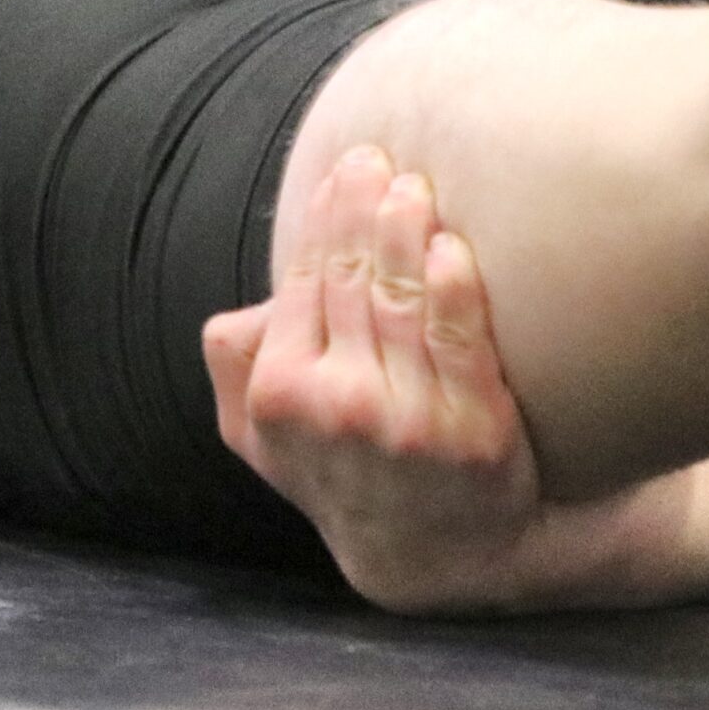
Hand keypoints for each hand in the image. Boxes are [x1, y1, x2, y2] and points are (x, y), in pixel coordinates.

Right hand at [203, 145, 543, 612]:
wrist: (436, 552)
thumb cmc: (346, 470)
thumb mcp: (266, 440)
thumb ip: (239, 373)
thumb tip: (236, 315)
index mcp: (282, 395)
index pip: (306, 281)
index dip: (326, 216)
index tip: (347, 165)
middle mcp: (338, 407)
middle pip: (353, 280)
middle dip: (364, 208)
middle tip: (381, 157)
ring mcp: (406, 421)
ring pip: (403, 302)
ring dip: (407, 233)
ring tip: (416, 185)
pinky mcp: (473, 433)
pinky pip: (461, 345)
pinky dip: (455, 292)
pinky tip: (453, 250)